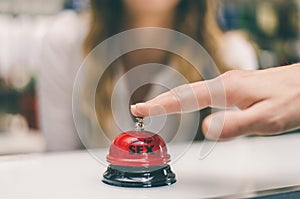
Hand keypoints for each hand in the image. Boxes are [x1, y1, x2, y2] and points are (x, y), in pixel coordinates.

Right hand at [131, 64, 299, 139]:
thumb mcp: (266, 119)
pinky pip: (204, 93)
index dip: (160, 104)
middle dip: (159, 101)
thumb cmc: (292, 99)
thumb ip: (234, 125)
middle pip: (184, 92)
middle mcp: (224, 83)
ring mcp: (230, 84)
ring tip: (157, 107)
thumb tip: (205, 128)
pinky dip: (188, 99)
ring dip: (172, 100)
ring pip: (193, 92)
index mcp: (226, 89)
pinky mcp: (236, 87)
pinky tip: (188, 103)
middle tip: (140, 108)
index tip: (141, 109)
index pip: (185, 98)